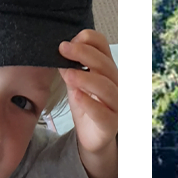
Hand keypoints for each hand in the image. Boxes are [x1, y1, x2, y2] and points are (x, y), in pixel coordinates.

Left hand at [58, 29, 117, 155]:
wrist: (93, 137)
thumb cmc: (87, 105)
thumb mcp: (75, 83)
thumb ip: (70, 68)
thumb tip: (60, 52)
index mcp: (107, 68)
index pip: (104, 46)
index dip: (88, 40)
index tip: (68, 41)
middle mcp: (116, 83)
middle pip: (105, 64)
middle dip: (83, 53)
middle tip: (63, 49)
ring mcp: (117, 104)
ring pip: (106, 87)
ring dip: (86, 78)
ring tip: (67, 74)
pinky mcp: (112, 124)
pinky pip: (102, 113)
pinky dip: (89, 103)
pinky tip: (76, 96)